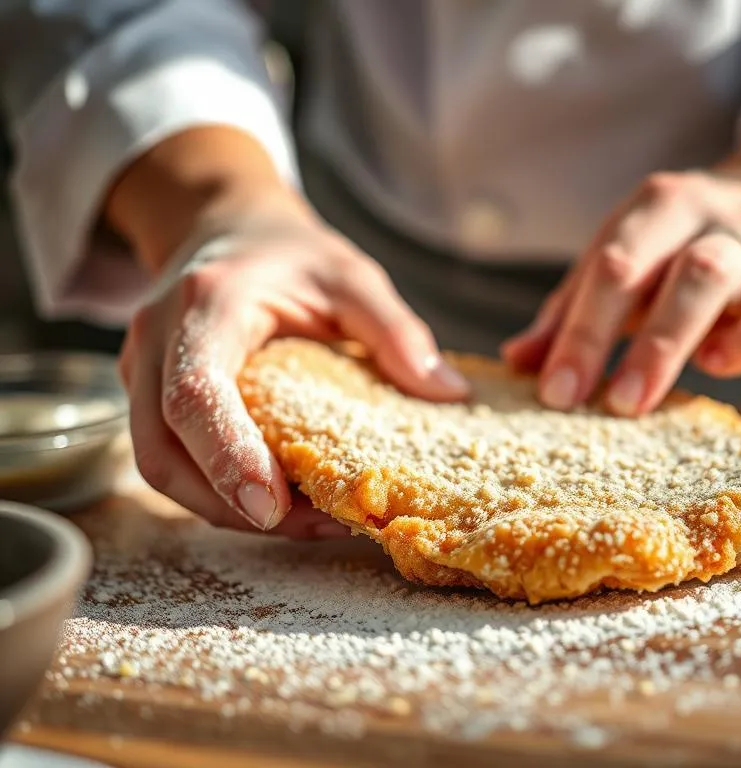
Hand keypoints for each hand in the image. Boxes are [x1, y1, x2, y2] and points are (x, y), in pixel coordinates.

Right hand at [117, 189, 468, 535]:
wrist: (225, 226)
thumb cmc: (289, 252)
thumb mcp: (351, 275)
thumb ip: (395, 330)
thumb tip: (448, 394)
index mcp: (207, 304)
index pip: (196, 393)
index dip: (228, 457)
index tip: (271, 509)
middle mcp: (156, 341)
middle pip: (164, 450)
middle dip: (229, 505)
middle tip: (311, 527)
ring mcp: (141, 371)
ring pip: (161, 467)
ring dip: (224, 509)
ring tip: (308, 520)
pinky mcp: (149, 396)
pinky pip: (173, 459)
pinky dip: (219, 491)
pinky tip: (281, 500)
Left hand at [503, 110, 740, 415]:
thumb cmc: (699, 252)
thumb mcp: (639, 266)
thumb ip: (578, 309)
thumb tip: (517, 361)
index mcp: (659, 205)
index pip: (604, 264)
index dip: (572, 329)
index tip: (550, 390)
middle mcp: (710, 213)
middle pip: (646, 266)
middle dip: (603, 334)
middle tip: (577, 401)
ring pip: (710, 277)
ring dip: (665, 341)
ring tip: (633, 397)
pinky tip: (718, 365)